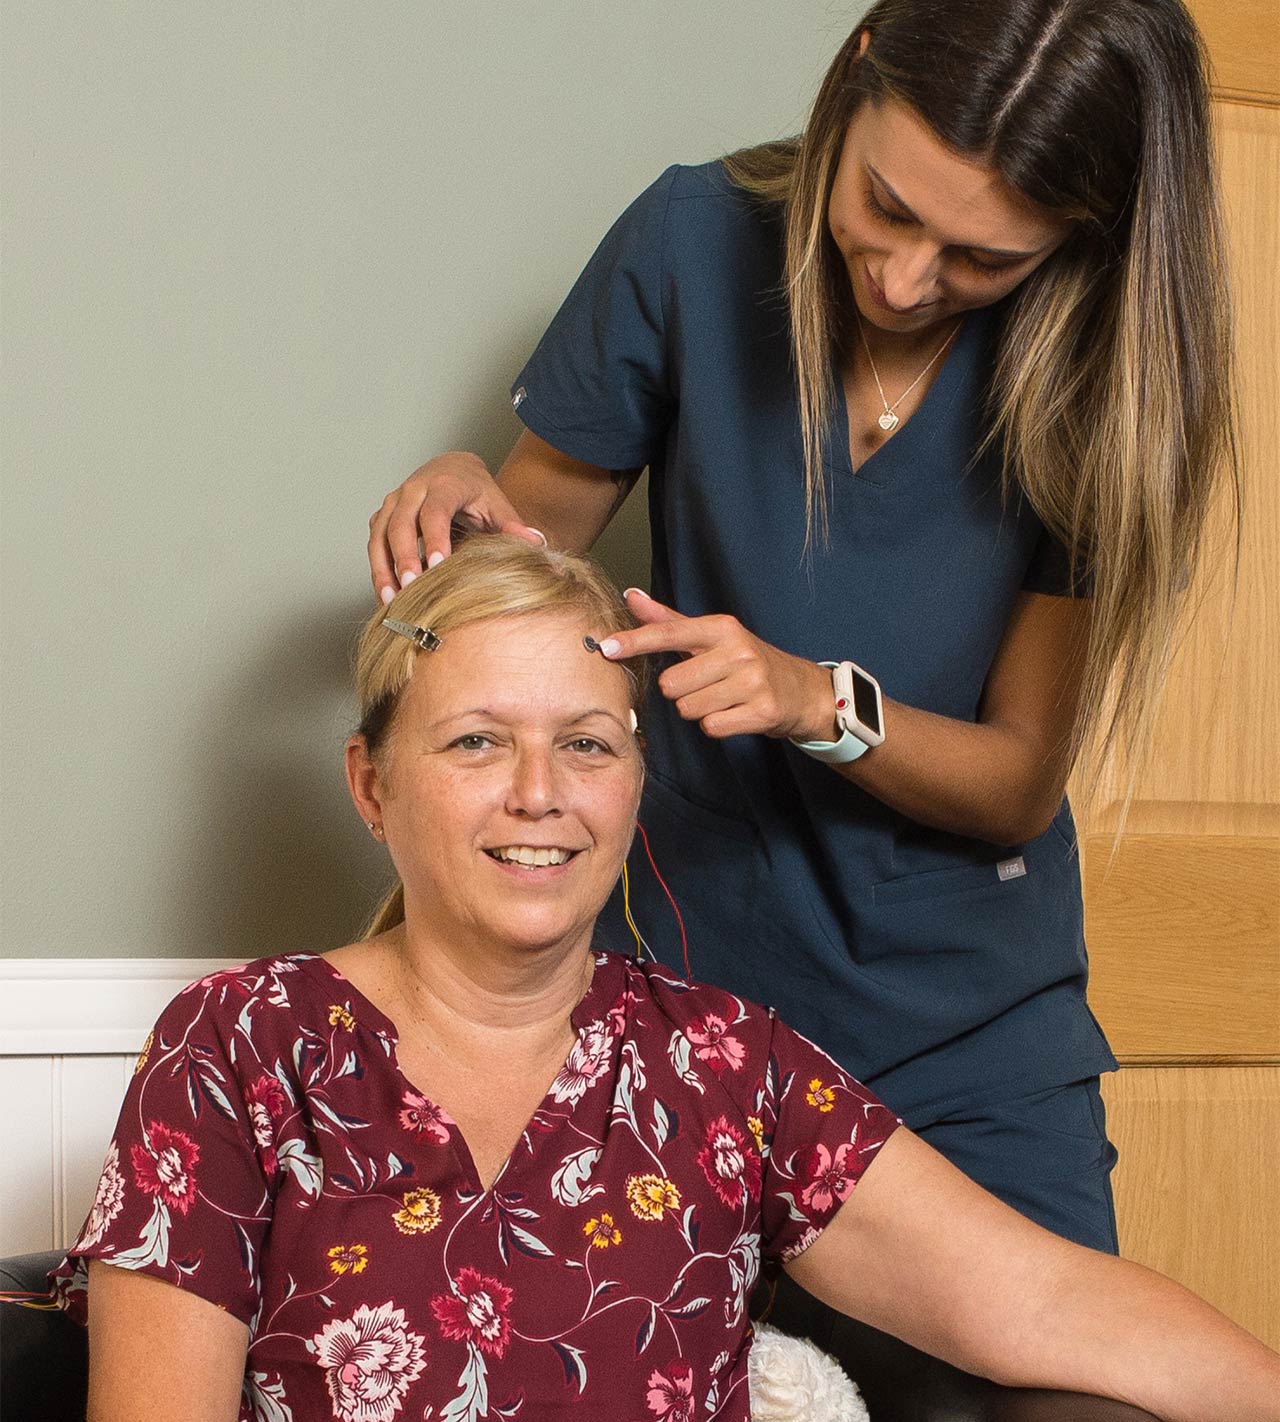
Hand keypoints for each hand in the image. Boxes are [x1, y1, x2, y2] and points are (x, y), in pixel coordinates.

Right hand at [367, 452, 545, 603]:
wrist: (453, 469)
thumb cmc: (477, 491)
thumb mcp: (498, 504)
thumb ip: (513, 525)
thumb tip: (535, 543)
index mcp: (444, 484)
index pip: (434, 512)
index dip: (434, 539)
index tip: (437, 567)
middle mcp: (413, 490)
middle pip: (400, 524)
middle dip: (403, 558)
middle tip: (411, 589)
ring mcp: (394, 502)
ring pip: (379, 535)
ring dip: (382, 568)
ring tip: (391, 600)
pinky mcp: (383, 517)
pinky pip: (374, 544)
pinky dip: (378, 570)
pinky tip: (386, 596)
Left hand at [601, 589, 836, 741]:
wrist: (800, 690)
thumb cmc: (746, 661)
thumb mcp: (711, 637)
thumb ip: (667, 621)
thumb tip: (630, 596)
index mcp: (721, 628)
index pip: (669, 633)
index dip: (635, 641)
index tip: (606, 648)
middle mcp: (738, 650)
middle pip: (672, 684)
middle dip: (681, 691)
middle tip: (706, 685)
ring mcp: (752, 681)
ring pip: (689, 709)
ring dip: (698, 710)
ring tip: (722, 698)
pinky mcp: (762, 711)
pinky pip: (712, 727)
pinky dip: (717, 725)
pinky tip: (734, 713)